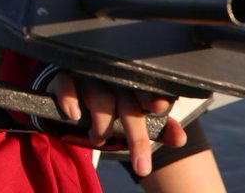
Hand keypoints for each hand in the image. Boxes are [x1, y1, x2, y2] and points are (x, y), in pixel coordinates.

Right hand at [48, 72, 186, 177]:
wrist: (74, 85)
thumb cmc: (111, 104)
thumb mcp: (134, 117)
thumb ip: (159, 129)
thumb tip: (181, 140)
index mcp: (134, 88)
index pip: (147, 95)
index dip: (153, 100)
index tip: (160, 107)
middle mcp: (113, 81)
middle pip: (127, 108)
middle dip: (136, 137)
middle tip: (142, 168)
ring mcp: (88, 78)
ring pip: (100, 99)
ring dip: (101, 125)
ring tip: (98, 141)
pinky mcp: (63, 77)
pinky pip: (66, 84)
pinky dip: (69, 98)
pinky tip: (73, 114)